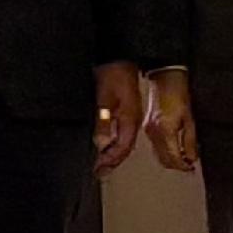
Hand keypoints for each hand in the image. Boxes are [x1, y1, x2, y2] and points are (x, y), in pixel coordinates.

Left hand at [91, 61, 143, 175]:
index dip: (111, 160)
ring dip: (113, 153)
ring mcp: (131, 116)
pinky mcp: (126, 111)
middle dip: (112, 161)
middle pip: (125, 147)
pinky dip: (114, 142)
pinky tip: (107, 145)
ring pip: (124, 141)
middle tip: (99, 173)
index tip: (99, 169)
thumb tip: (101, 144)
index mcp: (130, 120)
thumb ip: (103, 122)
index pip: (122, 147)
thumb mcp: (104, 99)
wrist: (119, 60)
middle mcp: (133, 121)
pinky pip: (122, 133)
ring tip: (103, 164)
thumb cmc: (112, 77)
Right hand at [144, 67, 200, 174]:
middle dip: (176, 165)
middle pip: (164, 160)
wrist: (164, 80)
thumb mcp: (190, 120)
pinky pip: (155, 146)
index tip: (191, 168)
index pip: (173, 158)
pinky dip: (164, 152)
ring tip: (183, 158)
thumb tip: (192, 158)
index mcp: (165, 131)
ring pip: (158, 155)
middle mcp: (153, 134)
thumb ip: (190, 141)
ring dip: (170, 160)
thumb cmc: (179, 96)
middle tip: (188, 165)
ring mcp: (148, 131)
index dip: (183, 166)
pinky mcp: (147, 127)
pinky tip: (174, 149)